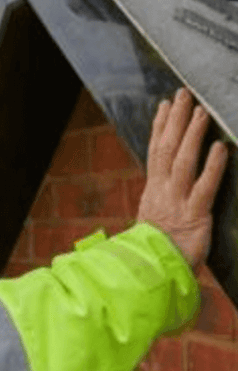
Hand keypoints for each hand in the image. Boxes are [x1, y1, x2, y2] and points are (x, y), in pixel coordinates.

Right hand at [137, 88, 228, 268]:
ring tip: (200, 111)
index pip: (155, 152)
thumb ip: (159, 205)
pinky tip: (219, 147)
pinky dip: (212, 166)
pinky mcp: (194, 216)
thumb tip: (162, 195)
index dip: (160, 127)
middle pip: (167, 149)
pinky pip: (204, 187)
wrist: (150, 276)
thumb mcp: (152, 223)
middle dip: (175, 120)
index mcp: (153, 191)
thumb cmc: (153, 253)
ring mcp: (177, 202)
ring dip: (191, 135)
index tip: (165, 106)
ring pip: (183, 161)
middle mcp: (162, 191)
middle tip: (183, 95)